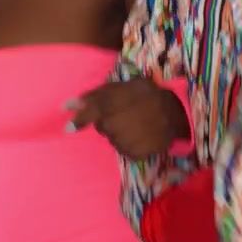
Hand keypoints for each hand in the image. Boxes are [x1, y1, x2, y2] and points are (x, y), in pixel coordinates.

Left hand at [67, 77, 189, 159]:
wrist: (176, 113)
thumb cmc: (147, 94)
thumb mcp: (121, 87)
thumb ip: (92, 96)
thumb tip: (65, 106)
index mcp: (110, 105)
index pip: (89, 114)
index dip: (79, 120)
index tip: (67, 128)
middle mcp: (113, 125)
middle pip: (102, 127)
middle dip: (110, 121)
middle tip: (126, 113)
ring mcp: (123, 141)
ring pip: (113, 139)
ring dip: (121, 132)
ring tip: (137, 123)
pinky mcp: (134, 154)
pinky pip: (125, 150)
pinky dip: (131, 143)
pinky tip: (142, 134)